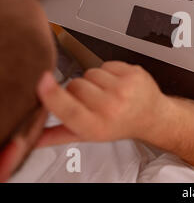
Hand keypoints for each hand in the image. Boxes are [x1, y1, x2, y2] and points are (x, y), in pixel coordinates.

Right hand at [36, 61, 168, 145]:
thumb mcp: (89, 134)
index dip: (52, 94)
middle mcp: (111, 108)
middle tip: (91, 100)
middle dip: (77, 90)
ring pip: (90, 73)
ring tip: (105, 92)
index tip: (42, 81)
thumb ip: (58, 135)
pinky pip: (106, 64)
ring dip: (93, 80)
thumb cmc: (119, 125)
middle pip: (74, 84)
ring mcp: (125, 89)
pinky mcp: (133, 73)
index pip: (69, 108)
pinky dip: (108, 71)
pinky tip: (116, 83)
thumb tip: (33, 138)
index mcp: (97, 126)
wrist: (151, 116)